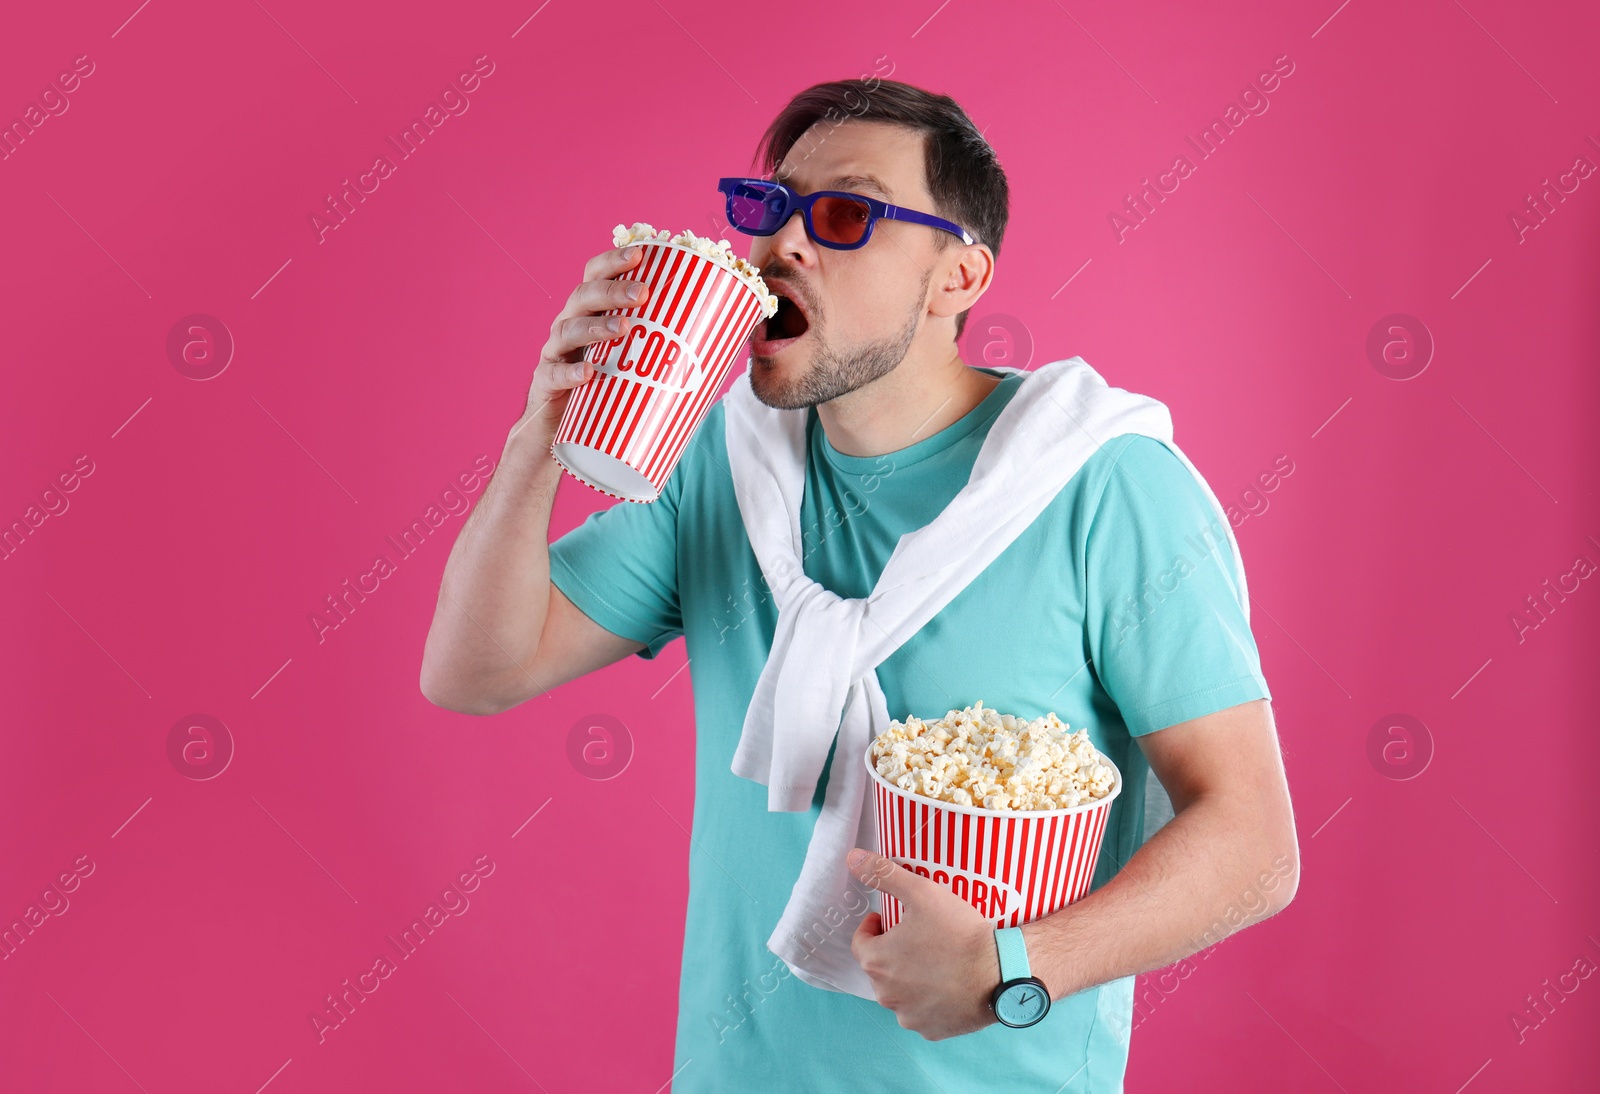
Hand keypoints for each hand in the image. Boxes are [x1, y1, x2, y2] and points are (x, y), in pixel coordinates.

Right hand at [520, 244, 651, 436]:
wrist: (562, 435)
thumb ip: (663, 351)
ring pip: (567, 330)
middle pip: (584, 297)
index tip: (640, 252)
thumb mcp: (633, 364)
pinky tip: (588, 374)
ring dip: (596, 327)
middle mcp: (569, 326)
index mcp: (591, 314)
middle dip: (613, 290)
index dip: (614, 261)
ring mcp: (555, 354)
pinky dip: (570, 373)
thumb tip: (722, 346)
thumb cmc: (605, 392)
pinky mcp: (545, 383)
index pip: (596, 277)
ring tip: (623, 330)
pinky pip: (554, 374)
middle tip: (643, 293)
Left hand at [847, 847, 1000, 1039]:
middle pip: (880, 968)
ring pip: (900, 992)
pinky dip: (929, 1000)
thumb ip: (884, 873)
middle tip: (919, 936)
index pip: (861, 942)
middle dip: (892, 951)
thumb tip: (853, 858)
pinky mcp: (932, 1030)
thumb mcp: (922, 892)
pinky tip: (947, 983)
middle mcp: (886, 995)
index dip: (875, 927)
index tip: (891, 919)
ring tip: (935, 958)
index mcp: (877, 962)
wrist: (1002, 972)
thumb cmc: (960, 933)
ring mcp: (909, 1016)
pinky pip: (922, 1013)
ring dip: (909, 977)